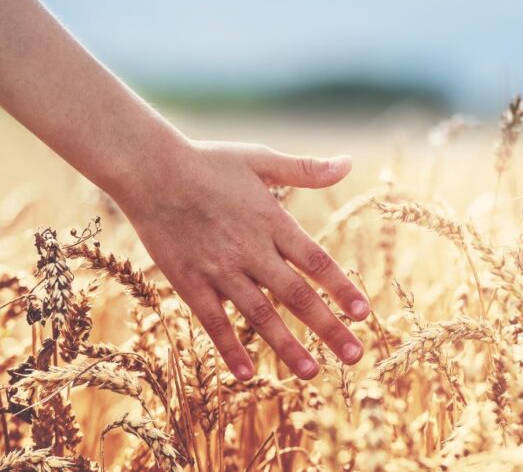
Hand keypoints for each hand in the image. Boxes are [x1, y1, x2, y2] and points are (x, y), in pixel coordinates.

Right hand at [113, 140, 369, 380]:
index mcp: (272, 222)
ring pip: (260, 315)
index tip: (364, 313)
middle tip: (355, 356)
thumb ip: (306, 169)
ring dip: (287, 346)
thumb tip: (348, 163)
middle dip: (328, 328)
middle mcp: (251, 250)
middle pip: (296, 296)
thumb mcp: (261, 159)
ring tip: (312, 373)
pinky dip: (229, 348)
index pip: (316, 261)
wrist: (148, 169)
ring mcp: (219, 270)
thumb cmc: (208, 161)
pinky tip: (246, 374)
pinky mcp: (189, 283)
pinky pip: (212, 321)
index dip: (341, 288)